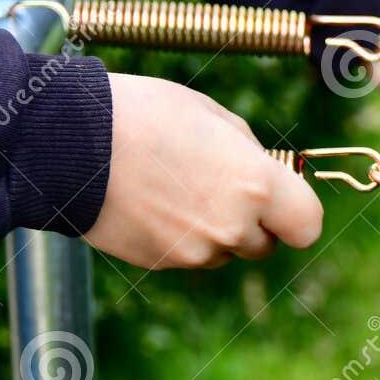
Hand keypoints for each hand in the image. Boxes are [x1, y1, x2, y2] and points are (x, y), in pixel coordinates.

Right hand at [85, 73, 322, 269]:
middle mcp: (233, 227)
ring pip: (223, 251)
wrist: (71, 144)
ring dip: (213, 230)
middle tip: (216, 186)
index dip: (297, 215)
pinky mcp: (165, 264)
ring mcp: (197, 252)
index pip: (307, 226)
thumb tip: (266, 175)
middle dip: (251, 222)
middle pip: (263, 245)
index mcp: (257, 187)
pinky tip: (152, 201)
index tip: (282, 202)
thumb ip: (250, 154)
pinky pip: (188, 255)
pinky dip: (179, 237)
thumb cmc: (145, 115)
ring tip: (174, 187)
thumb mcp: (212, 115)